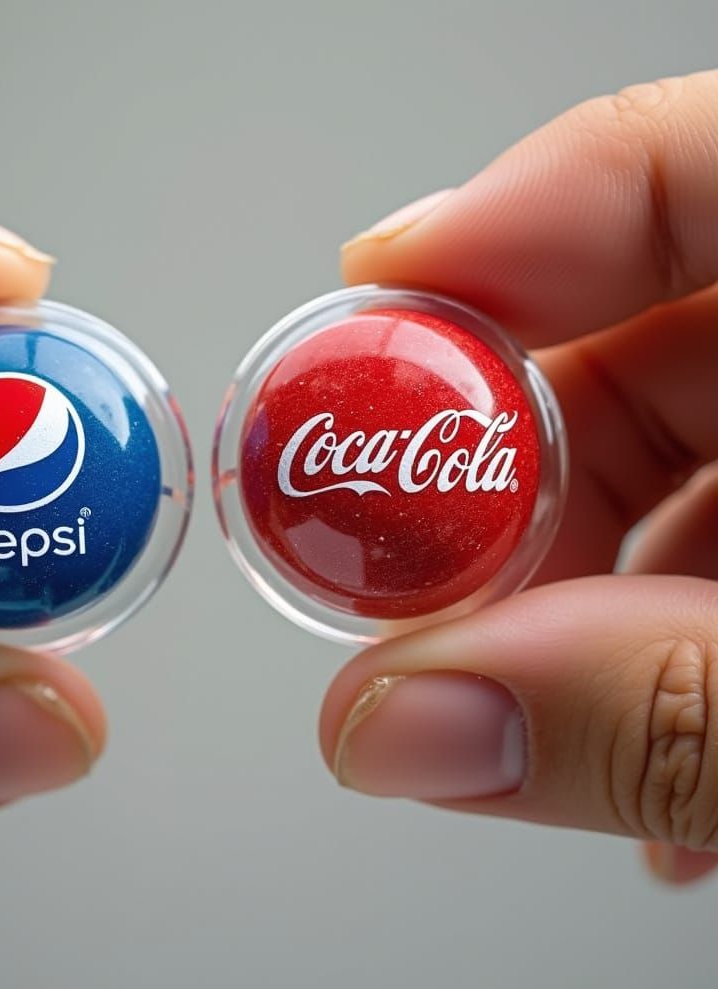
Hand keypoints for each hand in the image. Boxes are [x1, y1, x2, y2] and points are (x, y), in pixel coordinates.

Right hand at [323, 69, 717, 884]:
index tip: (364, 304)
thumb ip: (642, 717)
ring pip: (681, 471)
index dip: (505, 223)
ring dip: (580, 605)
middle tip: (416, 599)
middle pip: (645, 343)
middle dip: (503, 483)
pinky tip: (646, 758)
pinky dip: (669, 649)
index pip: (684, 170)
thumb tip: (392, 725)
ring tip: (537, 725)